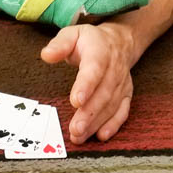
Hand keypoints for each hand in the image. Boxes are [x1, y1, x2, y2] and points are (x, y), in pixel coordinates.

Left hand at [41, 23, 134, 142]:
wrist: (118, 42)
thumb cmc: (89, 41)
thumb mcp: (72, 35)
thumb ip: (60, 45)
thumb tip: (47, 55)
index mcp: (99, 51)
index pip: (94, 69)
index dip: (86, 85)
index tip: (75, 101)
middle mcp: (114, 68)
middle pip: (103, 93)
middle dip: (89, 113)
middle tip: (75, 129)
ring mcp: (121, 83)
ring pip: (111, 105)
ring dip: (96, 123)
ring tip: (79, 136)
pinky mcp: (125, 94)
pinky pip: (122, 111)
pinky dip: (114, 124)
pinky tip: (101, 136)